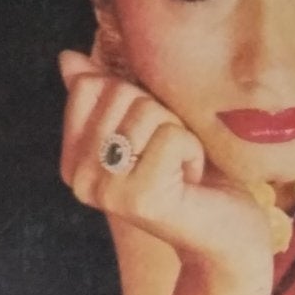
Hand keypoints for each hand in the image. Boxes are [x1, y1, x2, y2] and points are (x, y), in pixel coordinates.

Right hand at [58, 51, 270, 279]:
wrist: (227, 236)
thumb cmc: (190, 175)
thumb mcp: (146, 127)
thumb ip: (105, 97)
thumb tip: (68, 58)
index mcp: (73, 161)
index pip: (88, 87)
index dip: (134, 98)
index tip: (151, 137)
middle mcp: (80, 180)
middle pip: (119, 93)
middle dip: (160, 114)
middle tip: (170, 156)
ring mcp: (106, 191)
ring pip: (147, 111)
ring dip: (181, 133)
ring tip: (181, 169)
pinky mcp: (139, 198)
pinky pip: (172, 136)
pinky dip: (194, 151)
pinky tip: (191, 181)